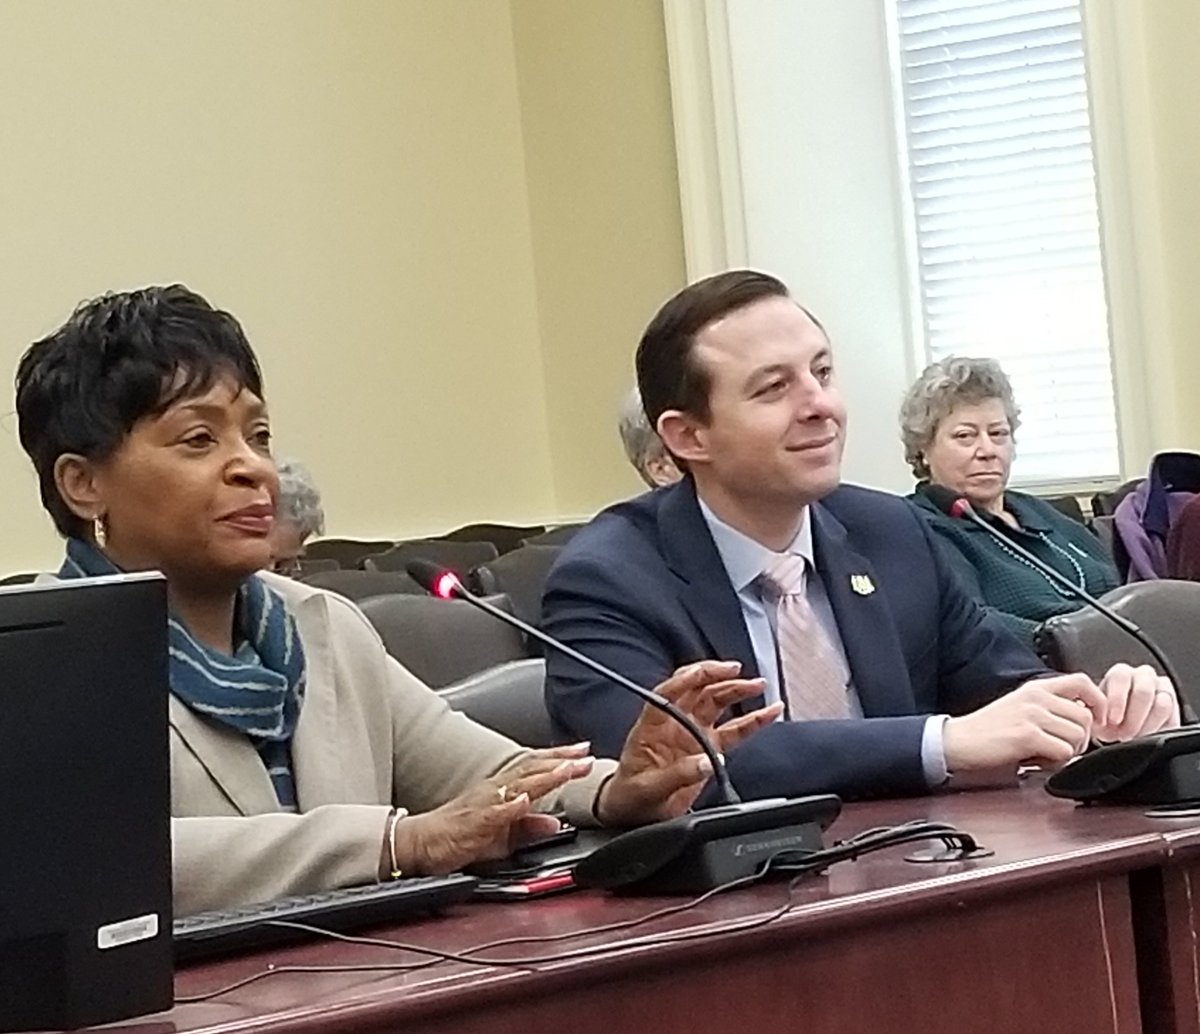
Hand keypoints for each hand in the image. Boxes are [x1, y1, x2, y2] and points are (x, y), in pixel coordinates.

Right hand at [393, 745, 594, 873]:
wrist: (421, 843)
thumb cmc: (459, 834)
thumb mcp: (502, 834)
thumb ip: (528, 827)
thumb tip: (555, 823)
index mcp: (501, 789)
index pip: (535, 767)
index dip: (560, 758)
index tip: (584, 752)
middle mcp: (494, 789)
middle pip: (531, 769)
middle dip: (560, 761)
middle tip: (585, 755)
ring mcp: (484, 804)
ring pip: (517, 785)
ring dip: (543, 777)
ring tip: (565, 770)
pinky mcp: (472, 822)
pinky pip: (493, 813)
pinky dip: (510, 806)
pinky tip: (524, 801)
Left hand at [595, 659, 781, 825]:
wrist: (633, 809)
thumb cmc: (631, 794)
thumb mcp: (648, 787)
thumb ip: (677, 774)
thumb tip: (708, 761)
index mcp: (652, 724)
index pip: (668, 692)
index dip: (687, 679)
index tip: (706, 672)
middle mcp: (674, 722)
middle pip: (697, 689)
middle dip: (718, 677)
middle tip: (738, 672)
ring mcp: (692, 732)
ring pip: (716, 702)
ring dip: (736, 690)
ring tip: (758, 684)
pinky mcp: (708, 747)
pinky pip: (734, 730)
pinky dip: (752, 721)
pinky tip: (769, 712)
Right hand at [944, 673, 1105, 772]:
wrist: (959, 740)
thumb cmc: (988, 728)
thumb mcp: (1020, 706)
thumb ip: (1048, 706)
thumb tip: (1081, 717)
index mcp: (1036, 688)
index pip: (1082, 682)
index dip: (1098, 701)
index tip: (1097, 720)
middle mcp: (1036, 697)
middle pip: (1086, 716)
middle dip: (1082, 738)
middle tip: (1063, 748)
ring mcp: (1032, 715)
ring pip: (1078, 736)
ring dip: (1068, 752)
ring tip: (1047, 755)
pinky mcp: (1027, 736)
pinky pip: (1064, 752)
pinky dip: (1056, 763)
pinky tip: (1038, 761)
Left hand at [1091, 663, 1179, 740]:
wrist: (1123, 731)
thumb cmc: (1105, 720)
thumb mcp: (1094, 715)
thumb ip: (1091, 713)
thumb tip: (1089, 717)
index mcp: (1120, 674)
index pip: (1121, 677)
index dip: (1117, 700)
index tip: (1112, 720)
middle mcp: (1143, 677)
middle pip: (1144, 691)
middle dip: (1133, 717)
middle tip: (1124, 734)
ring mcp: (1162, 689)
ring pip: (1161, 703)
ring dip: (1147, 725)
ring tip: (1135, 738)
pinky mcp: (1175, 707)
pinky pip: (1172, 717)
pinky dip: (1159, 729)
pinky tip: (1147, 736)